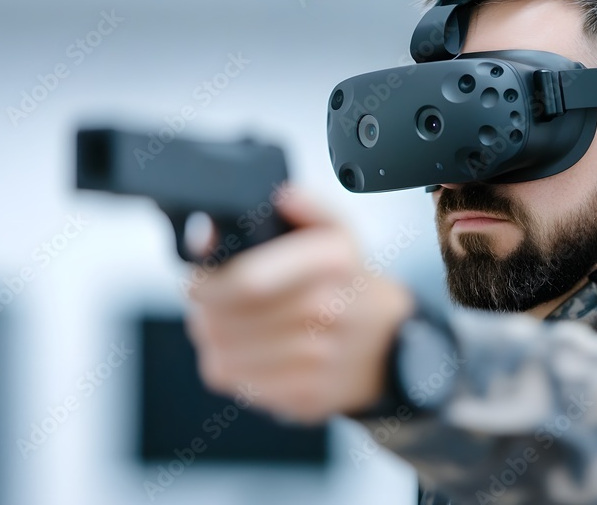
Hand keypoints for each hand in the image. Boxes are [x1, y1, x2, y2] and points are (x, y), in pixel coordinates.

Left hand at [184, 184, 414, 423]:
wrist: (395, 346)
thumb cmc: (353, 287)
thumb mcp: (338, 232)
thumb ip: (305, 207)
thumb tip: (278, 197)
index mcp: (332, 262)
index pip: (245, 280)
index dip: (207, 282)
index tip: (200, 281)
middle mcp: (327, 312)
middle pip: (225, 321)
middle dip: (205, 313)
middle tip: (211, 305)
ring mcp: (317, 362)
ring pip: (225, 357)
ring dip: (216, 342)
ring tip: (229, 328)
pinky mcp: (307, 398)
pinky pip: (242, 387)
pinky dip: (236, 370)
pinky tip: (252, 353)